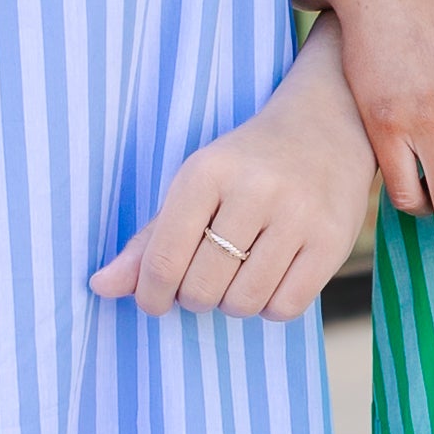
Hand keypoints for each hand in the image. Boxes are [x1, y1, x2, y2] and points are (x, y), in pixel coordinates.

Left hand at [99, 32, 372, 317]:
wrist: (328, 125)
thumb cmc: (248, 164)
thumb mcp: (195, 186)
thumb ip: (148, 240)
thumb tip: (100, 287)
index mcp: (207, 172)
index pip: (163, 260)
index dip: (151, 294)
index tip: (155, 298)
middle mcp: (254, 191)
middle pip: (202, 288)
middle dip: (194, 298)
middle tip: (203, 281)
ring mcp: (298, 216)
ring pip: (243, 302)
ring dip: (232, 304)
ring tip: (237, 278)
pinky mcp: (332, 241)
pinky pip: (285, 307)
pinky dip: (269, 307)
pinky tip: (270, 280)